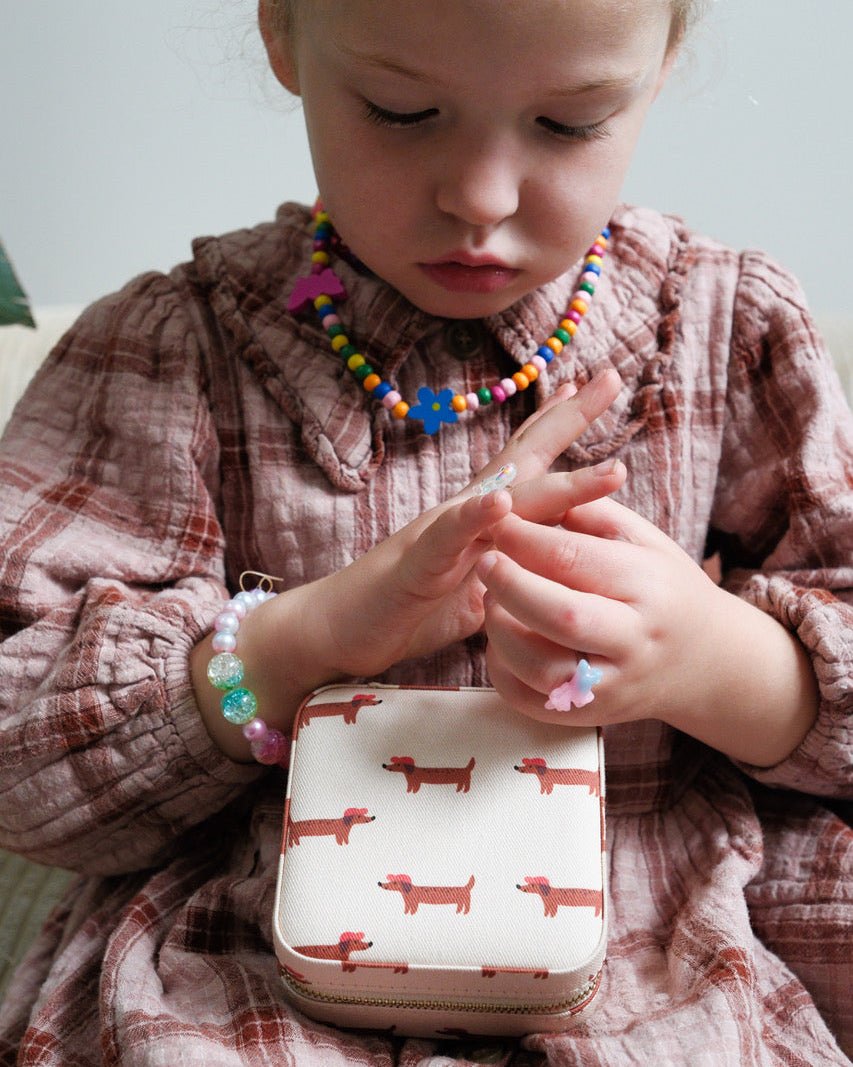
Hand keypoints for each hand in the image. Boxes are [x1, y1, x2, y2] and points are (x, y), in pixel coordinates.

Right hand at [308, 370, 625, 678]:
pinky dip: (475, 516)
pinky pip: (448, 534)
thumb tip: (551, 566)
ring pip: (504, 496)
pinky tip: (502, 501)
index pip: (528, 462)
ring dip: (558, 483)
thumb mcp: (479, 591)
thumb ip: (511, 569)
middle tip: (611, 377)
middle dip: (569, 418)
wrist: (341, 628)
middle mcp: (465, 511)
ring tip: (609, 472)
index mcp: (482, 517)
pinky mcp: (417, 560)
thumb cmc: (409, 607)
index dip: (561, 423)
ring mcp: (442, 530)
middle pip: (524, 457)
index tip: (596, 386)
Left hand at [477, 493, 818, 764]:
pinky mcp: (589, 716)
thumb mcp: (643, 540)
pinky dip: (503, 670)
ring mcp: (613, 685)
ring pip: (541, 667)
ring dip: (501, 632)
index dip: (526, 538)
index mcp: (648, 587)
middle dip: (511, 584)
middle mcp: (634, 641)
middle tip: (484, 560)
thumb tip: (534, 495)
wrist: (705, 660)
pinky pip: (532, 700)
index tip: (497, 518)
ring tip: (492, 601)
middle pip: (560, 615)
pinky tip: (500, 641)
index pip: (575, 559)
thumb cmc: (663, 588)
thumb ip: (591, 513)